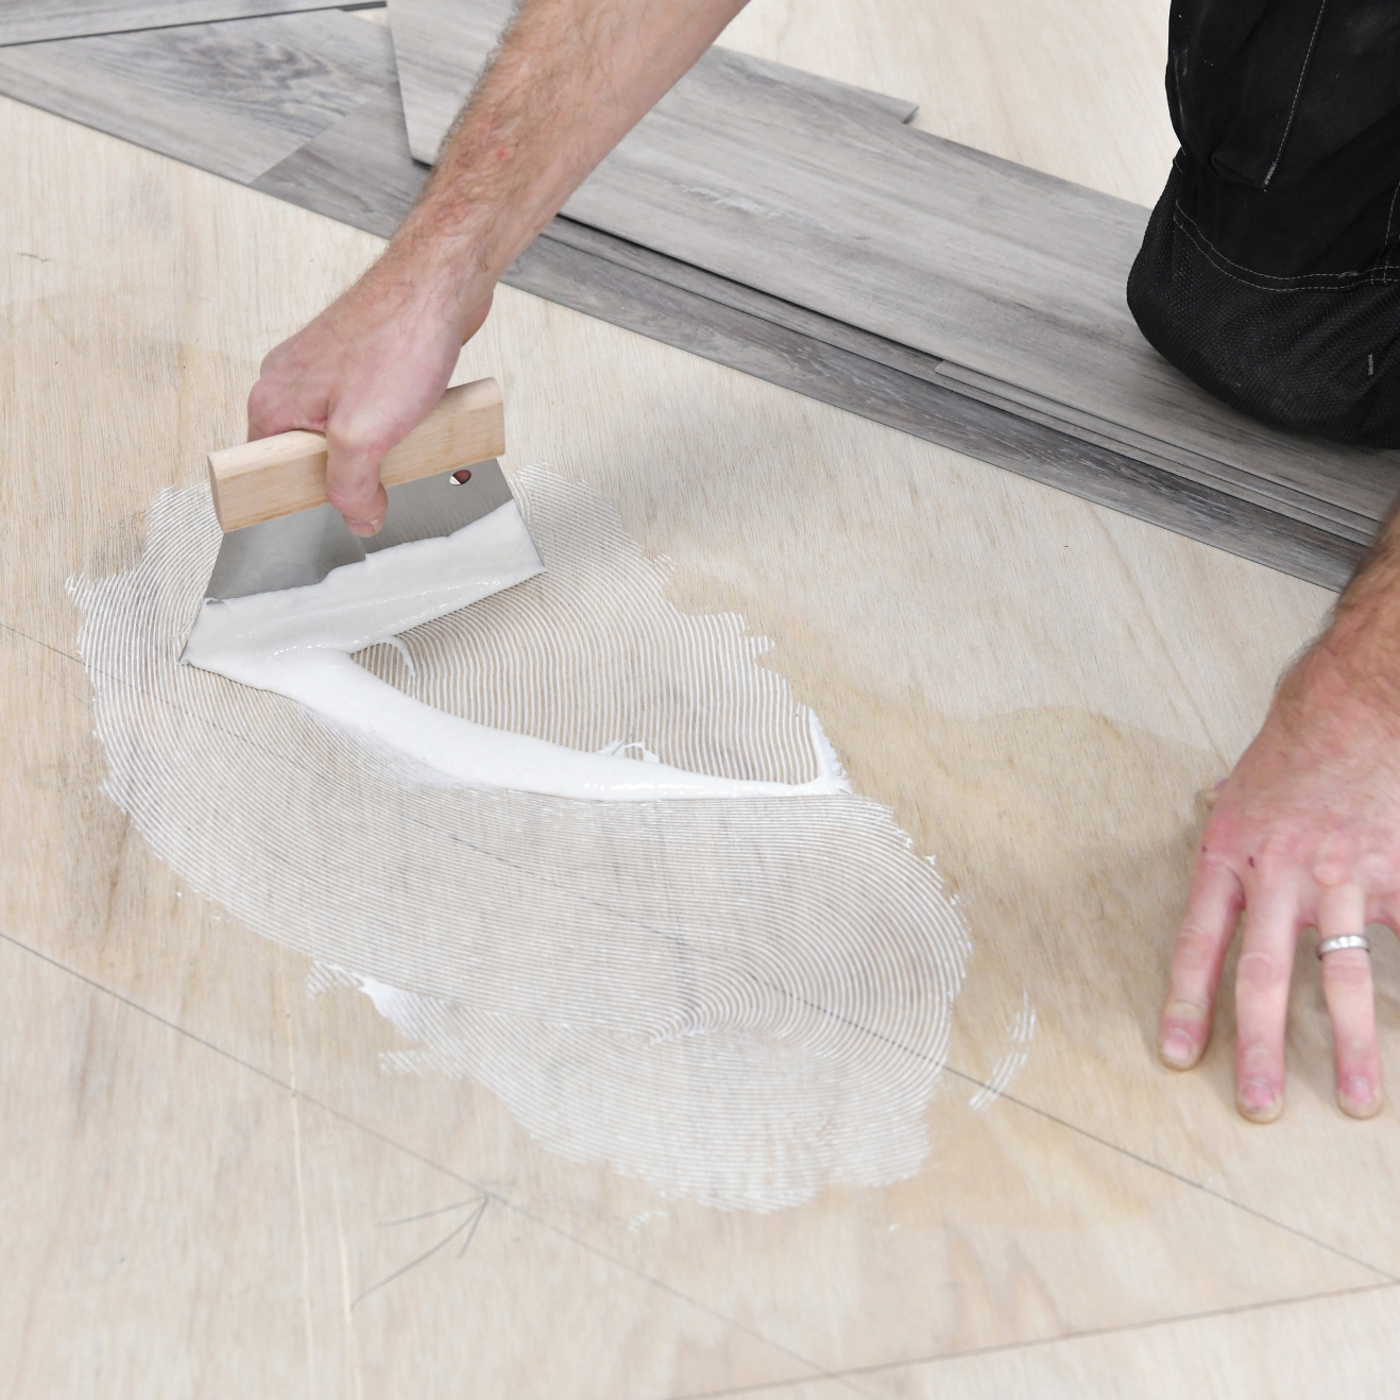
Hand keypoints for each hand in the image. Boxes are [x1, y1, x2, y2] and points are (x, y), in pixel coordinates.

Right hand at [247, 247, 492, 535]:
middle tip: (381, 467)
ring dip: (379, 447)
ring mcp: (325, 371)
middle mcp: (290, 382)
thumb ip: (351, 488)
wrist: (439, 286)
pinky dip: (394, 423)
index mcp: (273, 401)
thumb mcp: (362, 436)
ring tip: (404, 435)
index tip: (331, 505)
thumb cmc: (397, 341)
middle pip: (311, 457)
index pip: (267, 472)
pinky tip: (416, 416)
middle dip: (351, 472)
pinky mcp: (359, 364)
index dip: (300, 495)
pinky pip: (371, 412)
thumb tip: (357, 518)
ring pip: (346, 435)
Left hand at [1160, 637, 1399, 1120]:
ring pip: (1343, 975)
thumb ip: (1227, 840)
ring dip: (1351, 1044)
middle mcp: (1279, 877)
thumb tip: (1213, 845)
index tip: (1179, 1055)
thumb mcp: (1234, 795)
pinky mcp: (1395, 873)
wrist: (1352, 708)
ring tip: (1354, 1100)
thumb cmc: (1288, 752)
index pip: (1197, 944)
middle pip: (1264, 975)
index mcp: (1227, 860)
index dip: (1186, 1002)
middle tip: (1256, 1106)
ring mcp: (1341, 879)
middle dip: (1260, 1047)